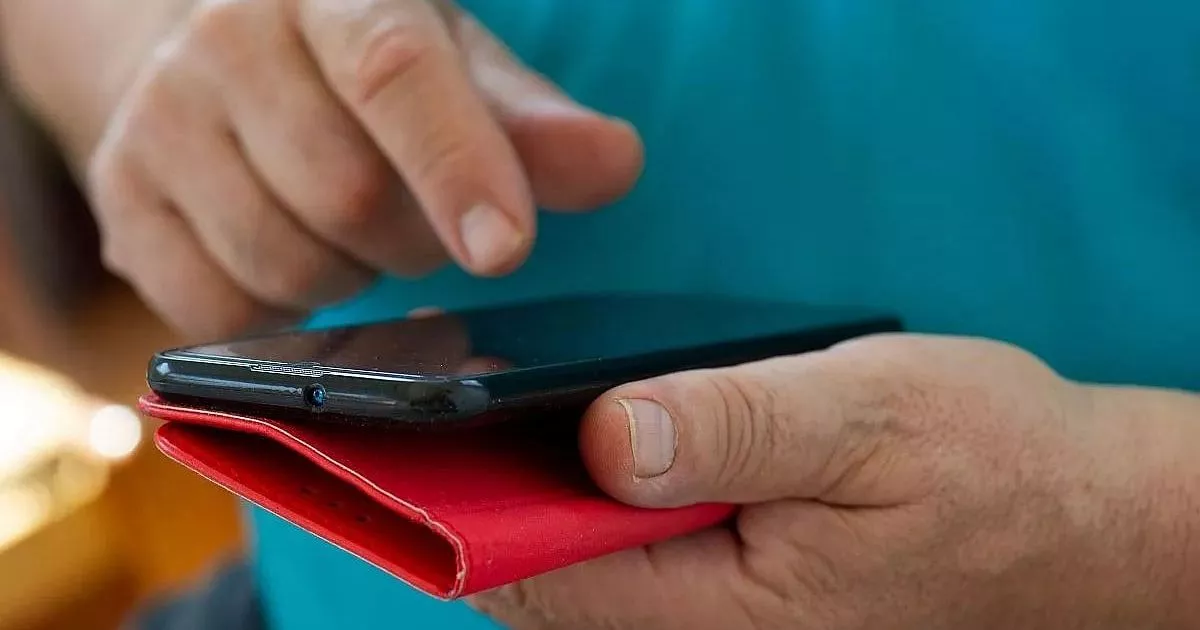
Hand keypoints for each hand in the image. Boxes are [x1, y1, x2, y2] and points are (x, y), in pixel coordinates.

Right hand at [86, 0, 641, 337]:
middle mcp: (228, 40)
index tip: (506, 247)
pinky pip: (221, 310)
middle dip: (413, 239)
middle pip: (346, 194)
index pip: (392, 70)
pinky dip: (282, 310)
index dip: (455, 164)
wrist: (213, 60)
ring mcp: (158, 122)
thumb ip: (533, 123)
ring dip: (351, 277)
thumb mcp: (461, 70)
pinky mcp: (122, 205)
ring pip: (285, 262)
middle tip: (429, 224)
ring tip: (356, 233)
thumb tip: (614, 164)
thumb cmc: (364, 71)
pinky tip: (295, 258)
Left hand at [471, 334, 1197, 628]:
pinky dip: (588, 491)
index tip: (416, 416)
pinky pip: (623, 550)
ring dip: (532, 481)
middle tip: (449, 381)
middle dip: (482, 482)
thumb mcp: (869, 421)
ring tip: (500, 393)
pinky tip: (584, 428)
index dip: (457, 495)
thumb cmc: (985, 466)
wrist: (1071, 518)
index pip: (532, 573)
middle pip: (537, 572)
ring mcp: (711, 618)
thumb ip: (737, 429)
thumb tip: (604, 435)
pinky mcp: (727, 589)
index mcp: (715, 611)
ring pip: (575, 561)